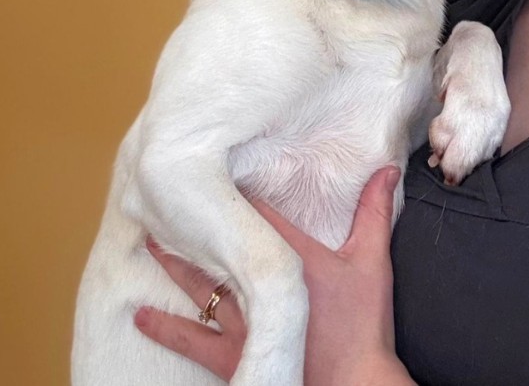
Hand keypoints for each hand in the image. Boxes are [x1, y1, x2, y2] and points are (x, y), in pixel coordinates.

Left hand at [135, 167, 413, 384]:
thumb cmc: (362, 323)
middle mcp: (257, 285)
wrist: (353, 384)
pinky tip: (140, 315)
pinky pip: (190, 338)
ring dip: (173, 264)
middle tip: (163, 200)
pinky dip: (163, 326)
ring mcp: (241, 321)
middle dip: (192, 223)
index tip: (214, 165)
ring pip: (198, 285)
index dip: (236, 189)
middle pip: (217, 245)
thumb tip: (388, 168)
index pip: (256, 212)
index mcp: (288, 256)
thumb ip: (375, 210)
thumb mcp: (373, 260)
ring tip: (148, 242)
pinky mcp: (233, 355)